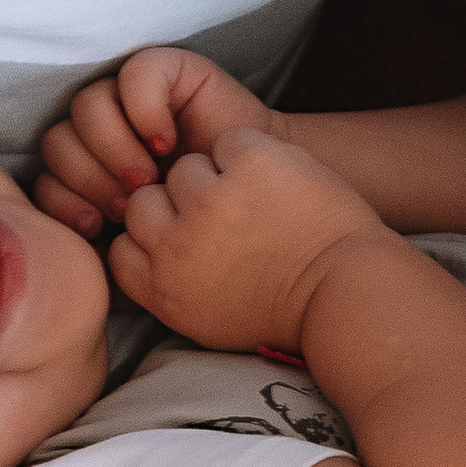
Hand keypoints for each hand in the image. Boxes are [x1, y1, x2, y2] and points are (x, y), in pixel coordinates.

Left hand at [36, 45, 284, 235]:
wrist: (267, 203)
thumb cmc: (207, 231)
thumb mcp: (145, 247)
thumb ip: (104, 252)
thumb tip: (66, 256)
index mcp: (90, 175)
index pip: (47, 183)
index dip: (64, 204)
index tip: (100, 228)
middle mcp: (103, 135)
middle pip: (58, 142)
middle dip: (89, 178)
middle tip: (129, 203)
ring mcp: (130, 99)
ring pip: (85, 107)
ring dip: (113, 148)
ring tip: (150, 177)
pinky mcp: (166, 72)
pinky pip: (134, 75)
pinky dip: (143, 110)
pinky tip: (166, 142)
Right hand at [109, 125, 384, 351]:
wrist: (347, 291)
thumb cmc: (283, 308)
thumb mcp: (204, 323)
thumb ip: (162, 288)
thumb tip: (134, 253)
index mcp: (164, 289)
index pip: (118, 248)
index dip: (151, 239)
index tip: (182, 244)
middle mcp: (178, 248)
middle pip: (142, 202)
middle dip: (180, 206)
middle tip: (228, 224)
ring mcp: (212, 202)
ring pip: (184, 168)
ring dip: (216, 179)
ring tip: (258, 206)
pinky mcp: (250, 164)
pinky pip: (230, 142)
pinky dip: (253, 155)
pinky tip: (276, 185)